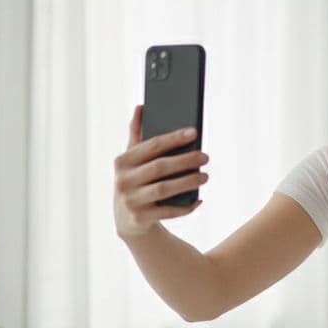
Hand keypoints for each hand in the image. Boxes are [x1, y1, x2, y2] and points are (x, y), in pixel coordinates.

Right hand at [113, 105, 208, 239]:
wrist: (128, 220)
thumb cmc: (136, 182)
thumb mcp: (133, 161)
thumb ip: (137, 135)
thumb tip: (141, 107)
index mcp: (122, 161)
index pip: (151, 146)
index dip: (174, 138)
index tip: (194, 132)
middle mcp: (123, 180)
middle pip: (160, 167)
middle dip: (185, 161)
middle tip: (205, 157)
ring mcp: (130, 200)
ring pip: (164, 189)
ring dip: (188, 182)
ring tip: (205, 176)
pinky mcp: (140, 218)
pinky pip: (168, 211)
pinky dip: (185, 206)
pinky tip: (198, 199)